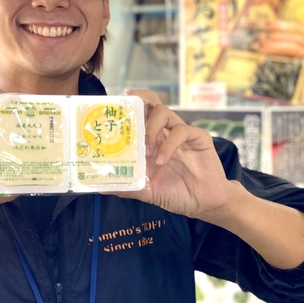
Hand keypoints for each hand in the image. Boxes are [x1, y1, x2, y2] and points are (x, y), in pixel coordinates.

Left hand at [113, 90, 233, 218]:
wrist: (203, 203)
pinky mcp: (198, 138)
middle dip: (138, 99)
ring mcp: (181, 134)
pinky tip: (161, 161)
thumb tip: (100, 187)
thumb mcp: (146, 191)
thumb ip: (127, 186)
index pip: (137, 114)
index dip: (125, 107)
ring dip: (150, 128)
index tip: (110, 109)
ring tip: (146, 150)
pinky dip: (168, 145)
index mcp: (151, 140)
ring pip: (164, 111)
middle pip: (151, 102)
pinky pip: (182, 131)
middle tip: (126, 109)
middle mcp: (164, 132)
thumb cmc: (176, 193)